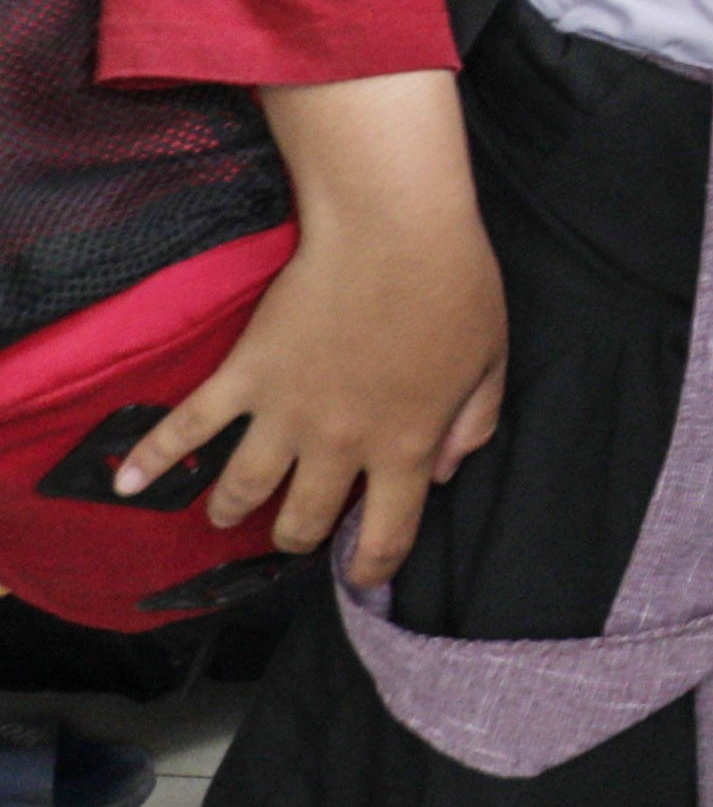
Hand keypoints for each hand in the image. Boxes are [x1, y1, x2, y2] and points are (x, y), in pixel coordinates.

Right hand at [121, 75, 507, 591]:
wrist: (393, 230)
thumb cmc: (454, 286)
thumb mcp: (491, 360)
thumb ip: (474, 423)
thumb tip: (447, 471)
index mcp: (406, 445)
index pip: (388, 532)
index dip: (373, 565)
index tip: (361, 575)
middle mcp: (339, 444)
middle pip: (304, 518)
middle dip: (296, 536)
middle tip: (292, 533)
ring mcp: (285, 413)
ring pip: (244, 488)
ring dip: (230, 509)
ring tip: (224, 516)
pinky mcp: (244, 376)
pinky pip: (188, 426)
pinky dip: (152, 457)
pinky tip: (127, 485)